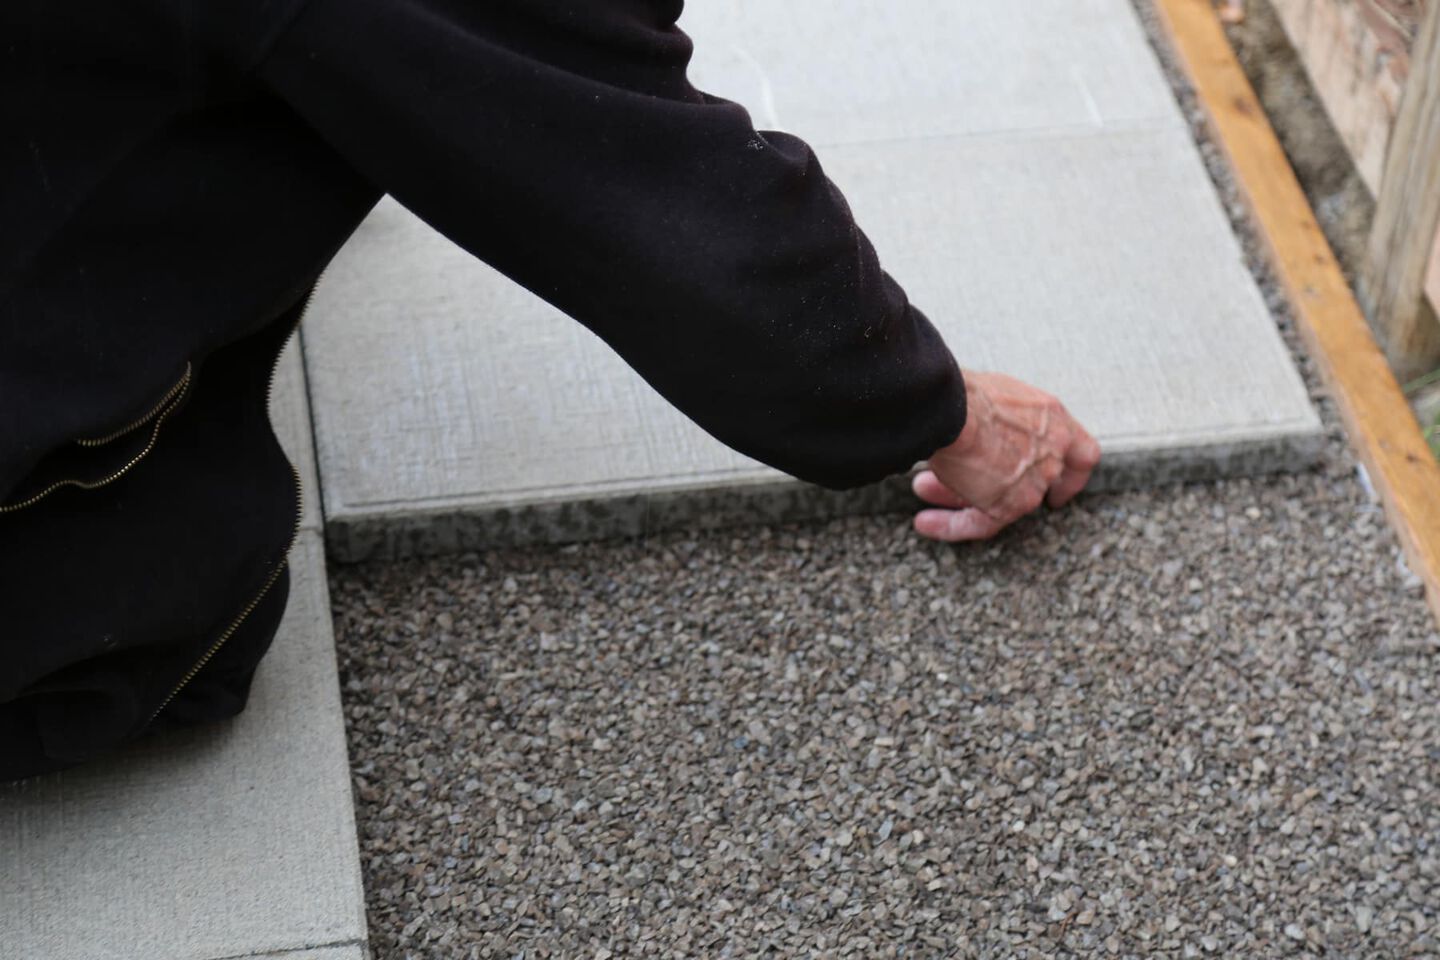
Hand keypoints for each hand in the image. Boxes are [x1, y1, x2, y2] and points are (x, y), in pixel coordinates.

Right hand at [912, 370, 1100, 540]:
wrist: (950, 410)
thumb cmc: (965, 391)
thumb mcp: (998, 392)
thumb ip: (1005, 415)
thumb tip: (979, 418)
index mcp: (1054, 421)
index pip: (1082, 455)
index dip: (1072, 475)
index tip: (1059, 487)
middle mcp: (1051, 455)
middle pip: (1038, 483)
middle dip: (1001, 484)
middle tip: (983, 489)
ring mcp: (1032, 484)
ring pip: (1003, 503)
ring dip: (961, 496)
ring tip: (925, 488)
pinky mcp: (1005, 506)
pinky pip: (980, 523)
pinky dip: (952, 525)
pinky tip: (927, 521)